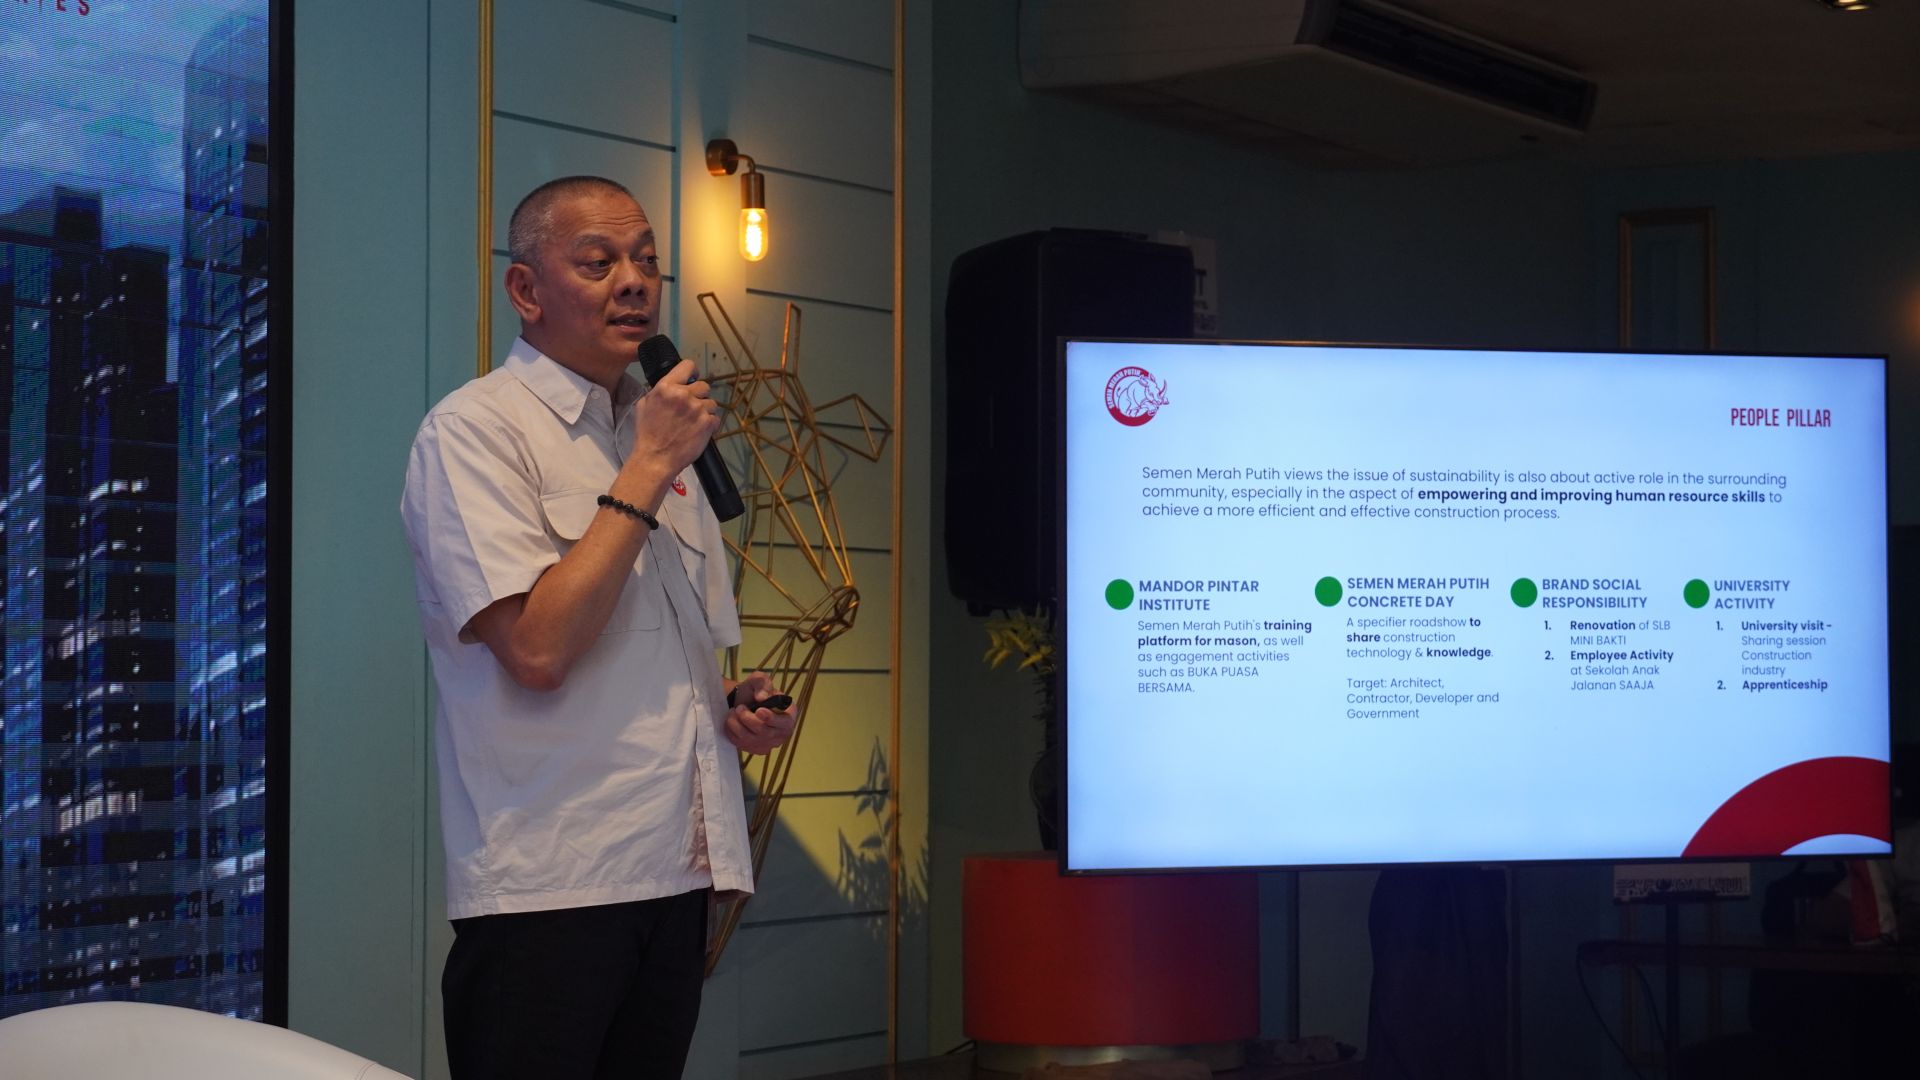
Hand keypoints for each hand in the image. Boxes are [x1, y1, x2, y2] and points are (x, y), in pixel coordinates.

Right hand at [630, 357, 720, 474]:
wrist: (655, 458)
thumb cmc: (647, 434)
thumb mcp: (644, 405)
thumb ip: (659, 392)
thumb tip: (671, 386)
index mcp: (666, 387)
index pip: (688, 366)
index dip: (692, 373)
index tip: (691, 380)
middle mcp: (683, 395)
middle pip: (704, 385)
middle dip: (699, 395)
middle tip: (691, 408)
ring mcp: (697, 409)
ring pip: (711, 402)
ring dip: (705, 411)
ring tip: (694, 422)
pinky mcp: (707, 423)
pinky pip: (715, 418)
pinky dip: (710, 424)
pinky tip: (698, 431)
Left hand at [724, 671, 796, 754]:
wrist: (743, 702)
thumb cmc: (755, 691)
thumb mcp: (759, 680)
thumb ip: (763, 684)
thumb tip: (762, 697)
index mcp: (789, 715)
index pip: (785, 723)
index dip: (772, 718)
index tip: (759, 711)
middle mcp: (782, 733)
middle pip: (765, 732)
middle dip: (748, 718)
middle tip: (739, 707)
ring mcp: (769, 744)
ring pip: (750, 739)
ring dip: (737, 724)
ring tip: (733, 712)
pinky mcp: (754, 750)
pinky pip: (740, 744)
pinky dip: (731, 731)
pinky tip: (732, 721)